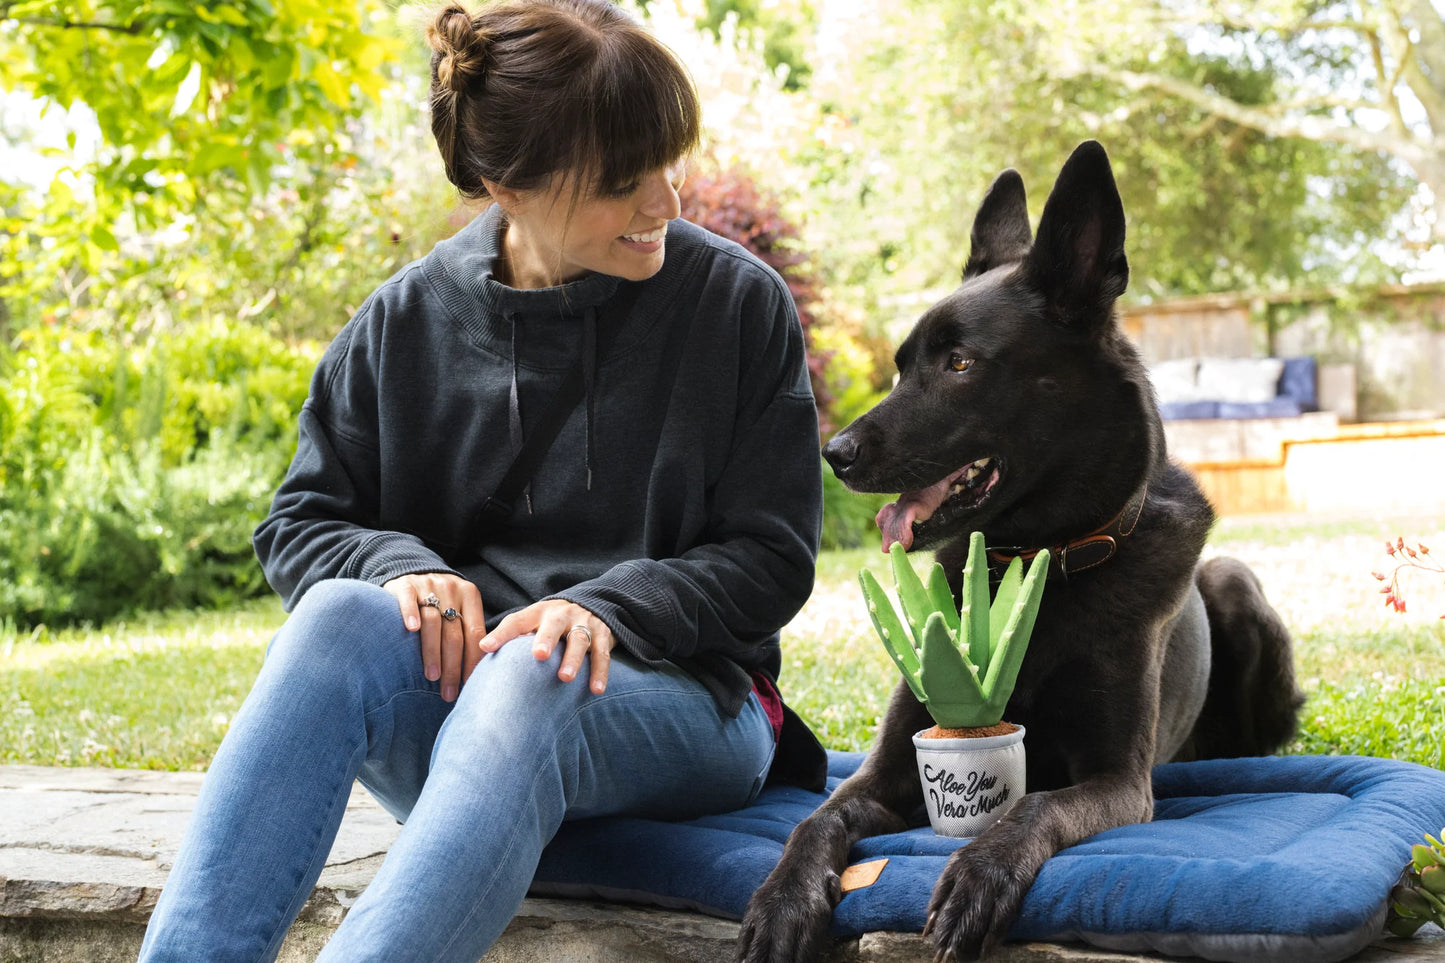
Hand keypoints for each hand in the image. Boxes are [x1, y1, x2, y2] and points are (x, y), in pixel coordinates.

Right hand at [383, 573, 485, 701]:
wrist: (411, 567)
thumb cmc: (439, 599)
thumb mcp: (457, 607)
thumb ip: (465, 631)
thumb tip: (475, 674)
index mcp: (470, 595)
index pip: (475, 633)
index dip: (473, 660)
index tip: (470, 685)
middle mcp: (451, 589)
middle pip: (454, 632)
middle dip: (453, 666)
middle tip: (449, 691)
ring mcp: (427, 584)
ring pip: (433, 622)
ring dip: (433, 652)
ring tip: (432, 676)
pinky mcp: (404, 584)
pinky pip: (409, 600)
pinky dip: (410, 614)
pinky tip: (411, 630)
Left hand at [480, 599, 613, 693]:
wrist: (595, 603)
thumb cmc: (553, 623)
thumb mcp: (534, 623)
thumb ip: (514, 636)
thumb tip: (480, 655)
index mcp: (538, 612)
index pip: (517, 621)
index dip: (501, 634)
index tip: (486, 647)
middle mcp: (561, 615)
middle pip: (552, 625)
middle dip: (546, 639)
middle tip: (538, 655)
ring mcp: (584, 623)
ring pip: (579, 639)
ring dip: (573, 658)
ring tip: (565, 678)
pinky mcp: (604, 634)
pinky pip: (602, 654)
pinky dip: (600, 672)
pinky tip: (596, 690)